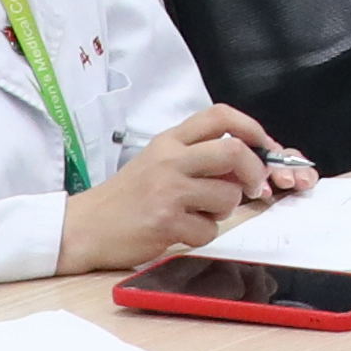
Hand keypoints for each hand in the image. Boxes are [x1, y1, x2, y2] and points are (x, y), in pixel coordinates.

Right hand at [59, 104, 291, 273]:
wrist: (85, 226)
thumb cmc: (126, 197)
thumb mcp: (159, 162)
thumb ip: (198, 157)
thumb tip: (248, 165)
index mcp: (170, 141)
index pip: (220, 115)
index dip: (252, 128)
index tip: (265, 146)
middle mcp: (170, 160)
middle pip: (233, 151)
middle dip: (255, 171)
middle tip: (257, 187)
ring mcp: (168, 190)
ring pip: (227, 196)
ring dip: (225, 210)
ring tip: (199, 213)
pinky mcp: (166, 221)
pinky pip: (209, 230)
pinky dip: (203, 234)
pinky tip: (180, 230)